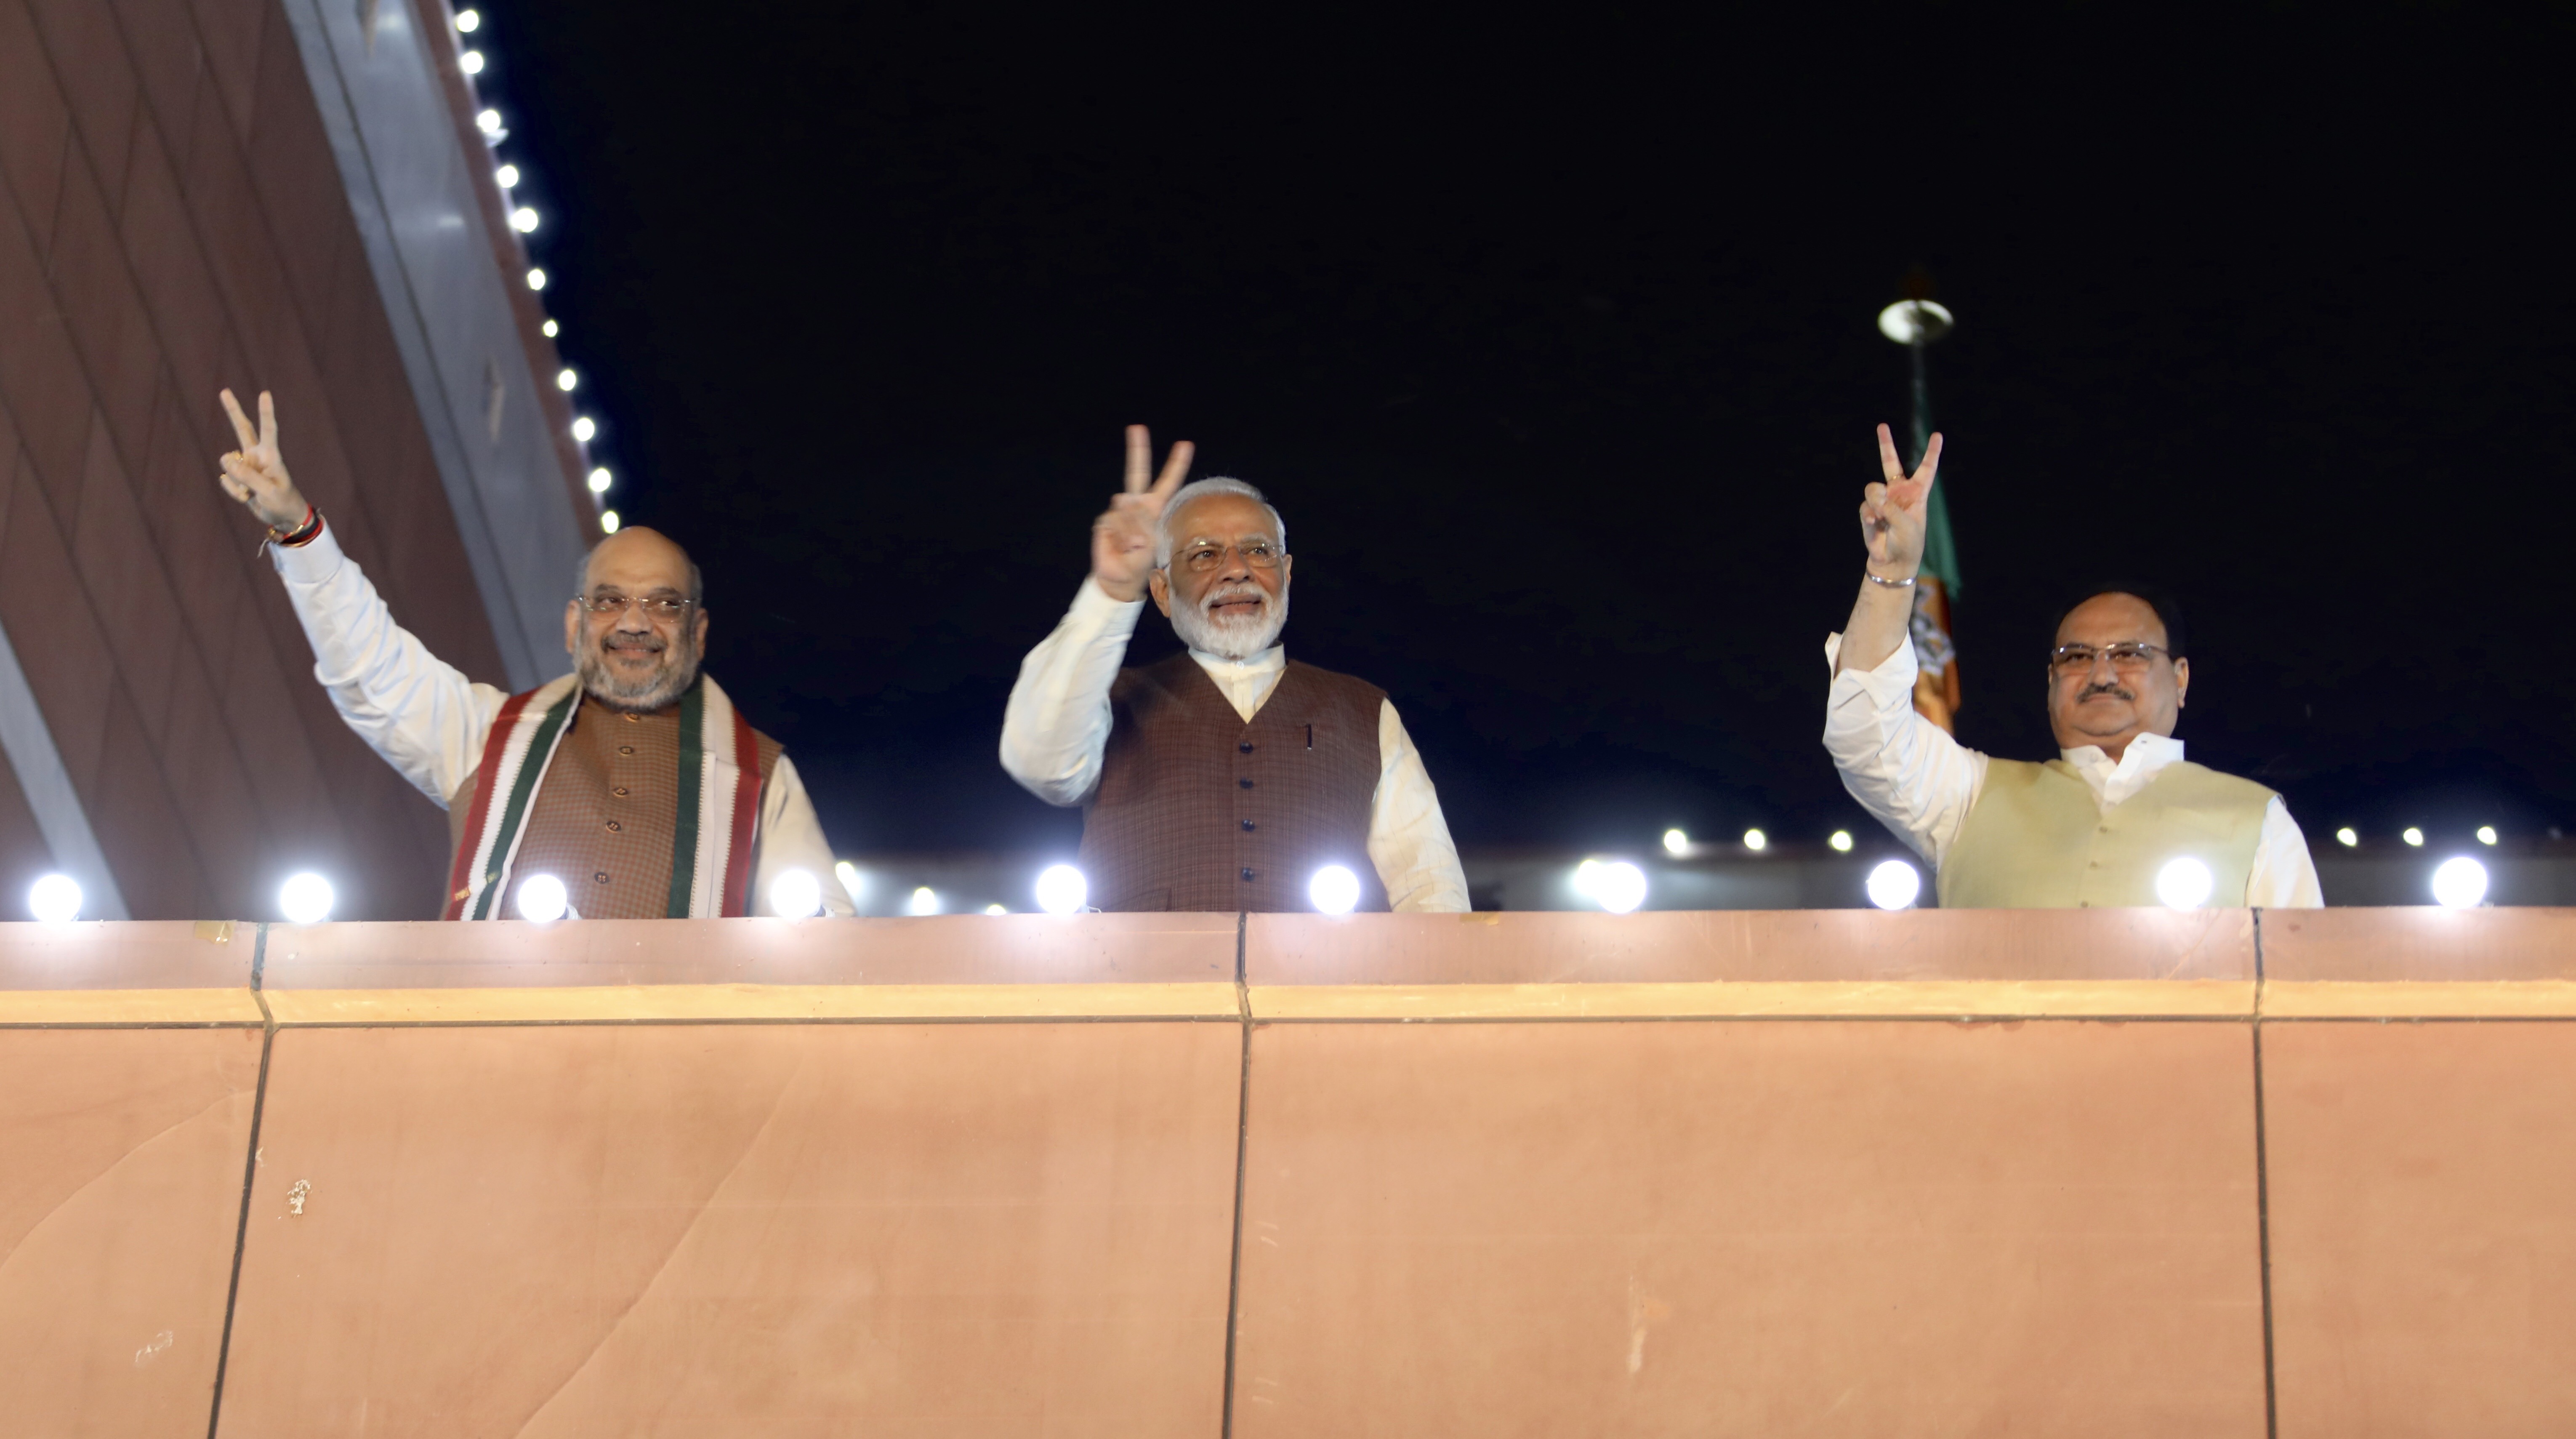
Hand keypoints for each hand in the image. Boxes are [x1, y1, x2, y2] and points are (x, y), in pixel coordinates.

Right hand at [216, 389, 310, 531]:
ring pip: (228, 465)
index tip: (265, 394)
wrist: (282, 517)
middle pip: (242, 429)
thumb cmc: (283, 502)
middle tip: (225, 391)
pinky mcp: (238, 477)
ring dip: (237, 482)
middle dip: (233, 410)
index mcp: (271, 456)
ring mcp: (246, 465)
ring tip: (253, 492)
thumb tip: (226, 460)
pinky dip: (235, 492)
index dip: (266, 412)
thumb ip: (248, 476)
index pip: (268, 430)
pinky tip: (247, 496)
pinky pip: (227, 481)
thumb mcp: (268, 492)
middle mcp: (257, 456)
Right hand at [1090, 424, 1192, 601]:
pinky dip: (1120, 537)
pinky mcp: (1106, 520)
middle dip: (1137, 449)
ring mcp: (1120, 510)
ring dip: (1133, 531)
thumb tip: (1123, 503)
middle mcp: (1137, 504)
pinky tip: (1121, 547)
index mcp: (1154, 508)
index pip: (1167, 483)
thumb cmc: (1141, 563)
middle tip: (1137, 428)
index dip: (1176, 465)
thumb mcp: (1151, 545)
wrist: (1120, 578)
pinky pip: (1114, 522)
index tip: (1185, 445)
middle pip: (1137, 472)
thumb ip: (1143, 524)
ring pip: (1128, 510)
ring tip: (1133, 548)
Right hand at [1859, 422, 1941, 577]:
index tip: (1938, 435)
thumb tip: (1873, 496)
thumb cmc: (1908, 544)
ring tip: (1880, 516)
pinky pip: (1865, 505)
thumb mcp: (1907, 525)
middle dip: (1886, 444)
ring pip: (1872, 488)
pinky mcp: (1869, 511)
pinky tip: (1874, 523)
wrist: (1892, 563)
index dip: (1931, 452)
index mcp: (1917, 493)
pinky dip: (1868, 514)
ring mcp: (1883, 501)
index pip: (1926, 468)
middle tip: (1882, 426)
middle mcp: (1899, 493)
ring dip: (1875, 501)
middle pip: (1891, 463)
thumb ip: (1891, 508)